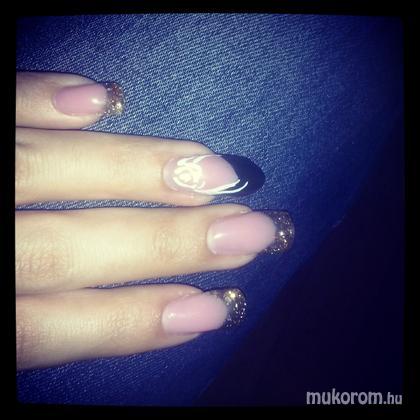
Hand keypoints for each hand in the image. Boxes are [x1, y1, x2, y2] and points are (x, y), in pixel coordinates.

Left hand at [16, 72, 293, 369]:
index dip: (132, 323)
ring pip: (40, 171)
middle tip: (249, 230)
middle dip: (163, 243)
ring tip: (211, 170)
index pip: (47, 327)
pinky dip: (42, 96)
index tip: (217, 310)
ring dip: (130, 169)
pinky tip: (107, 99)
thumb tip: (170, 310)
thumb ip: (48, 328)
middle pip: (61, 251)